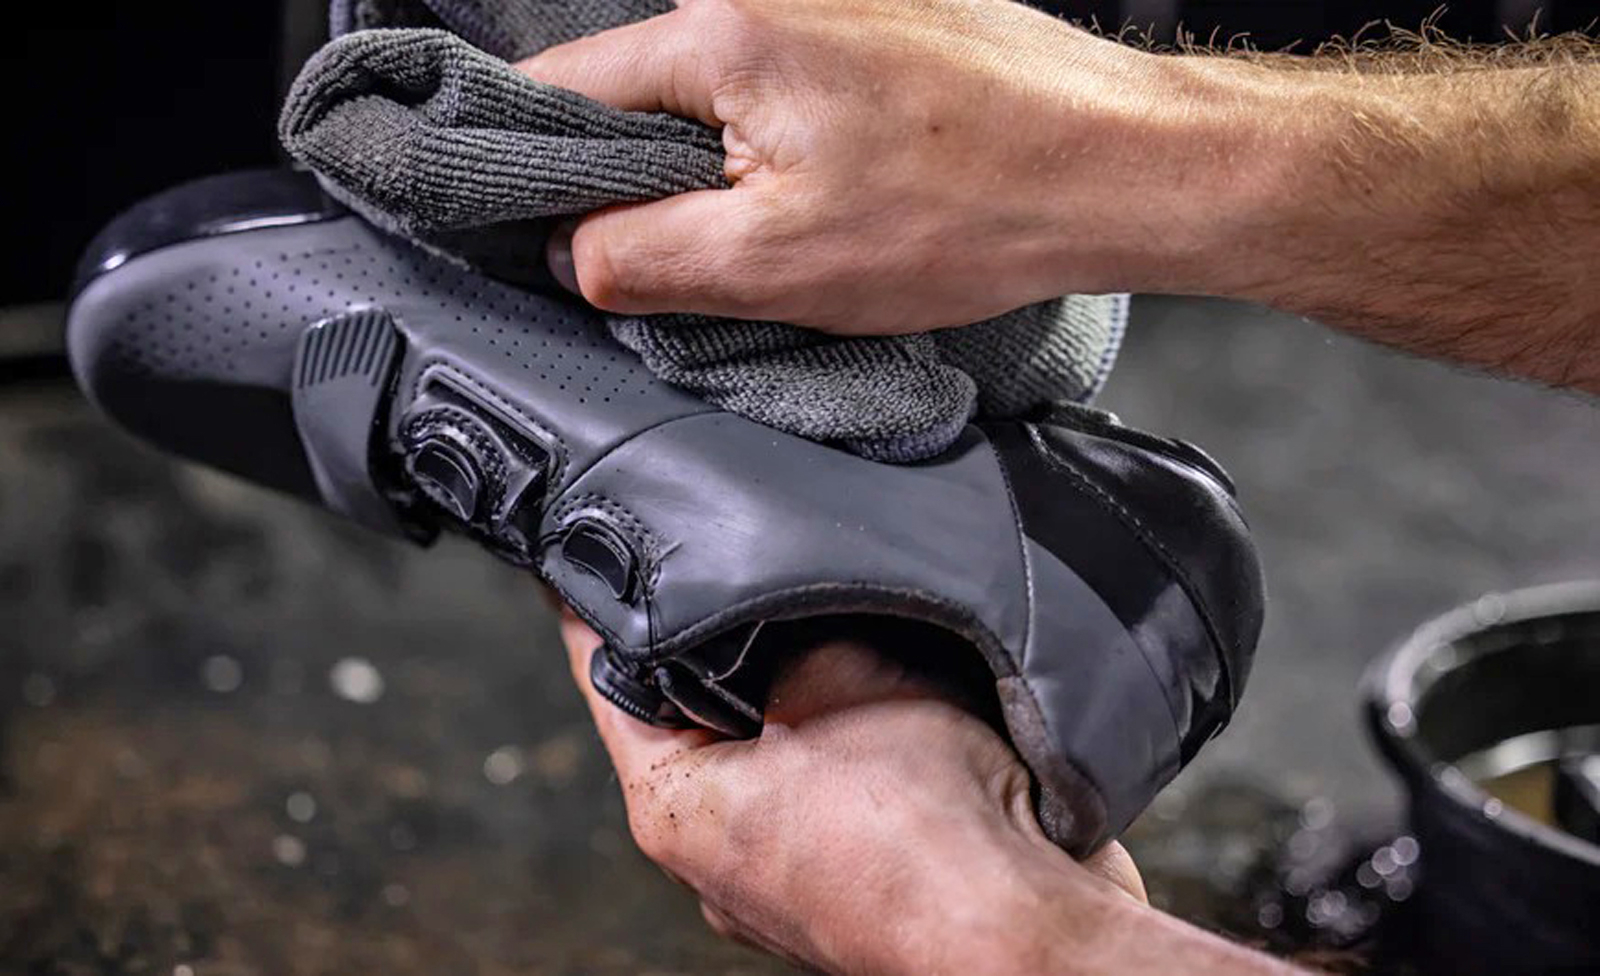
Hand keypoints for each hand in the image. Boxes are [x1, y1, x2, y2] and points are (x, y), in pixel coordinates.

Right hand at [518, 0, 1252, 333]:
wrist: (1122, 167)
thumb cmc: (975, 206)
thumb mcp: (777, 265)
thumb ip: (641, 257)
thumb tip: (571, 252)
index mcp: (721, 36)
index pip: (562, 88)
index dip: (531, 166)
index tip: (532, 225)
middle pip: (642, 91)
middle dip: (642, 179)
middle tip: (692, 257)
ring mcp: (829, 1)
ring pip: (720, 96)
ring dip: (726, 169)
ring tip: (795, 231)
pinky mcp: (880, 25)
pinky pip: (789, 87)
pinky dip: (789, 144)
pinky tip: (845, 195)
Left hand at [557, 608, 1288, 974]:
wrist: (1033, 932)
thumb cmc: (929, 833)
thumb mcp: (838, 676)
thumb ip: (784, 627)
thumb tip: (780, 609)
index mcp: (679, 808)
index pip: (610, 677)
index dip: (603, 600)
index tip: (590, 546)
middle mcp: (720, 850)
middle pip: (697, 708)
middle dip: (728, 638)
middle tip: (749, 560)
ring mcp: (789, 869)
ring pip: (776, 739)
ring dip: (807, 684)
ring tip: (848, 632)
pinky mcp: (859, 871)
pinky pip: (838, 776)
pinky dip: (859, 730)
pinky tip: (904, 694)